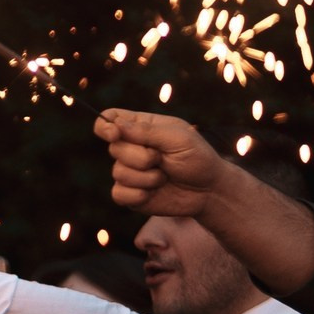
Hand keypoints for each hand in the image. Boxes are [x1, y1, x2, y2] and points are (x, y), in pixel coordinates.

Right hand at [98, 108, 222, 216]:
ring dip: (147, 178)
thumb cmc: (198, 158)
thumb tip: (115, 126)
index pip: (111, 118)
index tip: (114, 133)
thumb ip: (147, 131)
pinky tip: (155, 192)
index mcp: (141, 127)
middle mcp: (131, 148)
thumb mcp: (179, 138)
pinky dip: (139, 194)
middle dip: (141, 157)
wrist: (209, 191)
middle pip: (114, 148)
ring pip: (118, 173)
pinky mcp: (129, 193)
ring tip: (165, 177)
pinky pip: (119, 194)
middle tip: (164, 160)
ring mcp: (129, 171)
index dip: (104, 125)